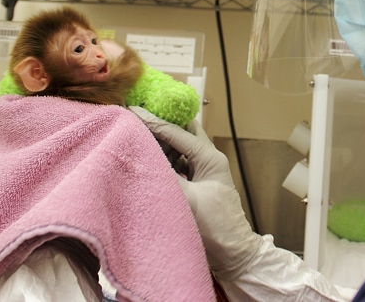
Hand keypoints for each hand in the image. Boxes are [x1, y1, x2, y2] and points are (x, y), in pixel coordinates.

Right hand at [129, 107, 262, 278]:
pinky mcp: (194, 183)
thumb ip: (165, 177)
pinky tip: (145, 157)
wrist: (233, 254)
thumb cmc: (217, 228)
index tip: (131, 110)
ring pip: (177, 146)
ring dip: (159, 140)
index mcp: (210, 158)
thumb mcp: (188, 201)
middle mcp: (207, 159)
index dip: (154, 121)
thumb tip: (141, 157)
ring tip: (135, 134)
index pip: (178, 132)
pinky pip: (175, 163)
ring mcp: (201, 171)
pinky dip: (161, 158)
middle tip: (134, 115)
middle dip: (160, 122)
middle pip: (181, 131)